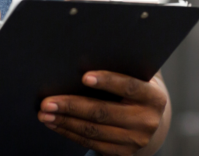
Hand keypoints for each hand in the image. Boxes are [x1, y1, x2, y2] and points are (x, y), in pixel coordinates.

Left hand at [38, 71, 168, 155]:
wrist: (152, 123)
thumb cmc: (137, 89)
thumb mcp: (139, 76)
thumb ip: (123, 66)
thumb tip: (88, 53)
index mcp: (154, 97)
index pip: (130, 86)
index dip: (108, 81)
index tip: (84, 76)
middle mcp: (147, 121)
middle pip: (104, 112)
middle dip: (72, 106)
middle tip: (47, 101)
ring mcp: (135, 140)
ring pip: (93, 130)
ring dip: (64, 121)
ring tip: (44, 113)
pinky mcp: (122, 153)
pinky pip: (90, 143)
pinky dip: (69, 132)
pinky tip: (55, 123)